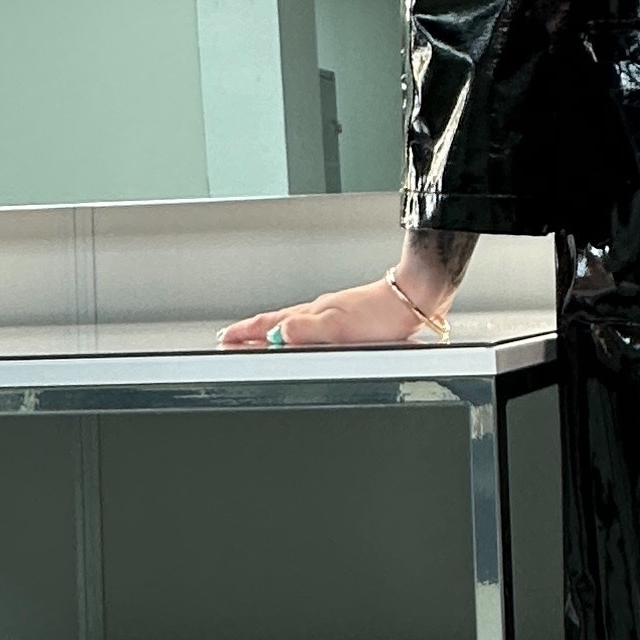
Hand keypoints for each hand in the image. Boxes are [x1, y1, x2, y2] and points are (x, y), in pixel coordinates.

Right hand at [217, 282, 434, 350]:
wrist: (414, 300)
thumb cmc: (384, 314)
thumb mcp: (341, 326)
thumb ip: (308, 330)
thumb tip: (278, 334)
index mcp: (313, 314)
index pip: (269, 324)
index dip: (245, 333)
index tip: (225, 339)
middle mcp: (319, 312)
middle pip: (276, 323)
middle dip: (252, 332)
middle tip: (230, 339)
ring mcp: (333, 314)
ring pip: (292, 324)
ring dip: (271, 332)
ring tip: (258, 339)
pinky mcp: (348, 320)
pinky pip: (311, 327)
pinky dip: (296, 333)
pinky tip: (304, 337)